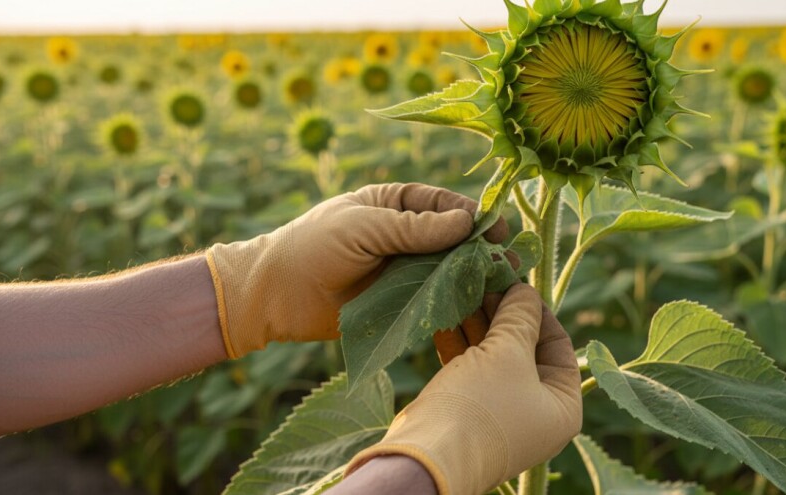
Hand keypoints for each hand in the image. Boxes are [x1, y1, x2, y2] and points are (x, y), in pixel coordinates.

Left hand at [206, 182, 506, 357]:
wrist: (275, 295)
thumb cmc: (313, 247)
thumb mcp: (365, 228)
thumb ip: (414, 227)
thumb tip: (466, 222)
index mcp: (394, 204)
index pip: (443, 204)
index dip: (472, 215)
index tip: (496, 228)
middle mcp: (404, 235)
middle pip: (453, 239)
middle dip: (481, 248)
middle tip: (509, 261)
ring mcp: (403, 270)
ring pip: (448, 271)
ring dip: (474, 277)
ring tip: (504, 286)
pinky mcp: (400, 302)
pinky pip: (434, 299)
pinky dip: (456, 302)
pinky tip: (478, 307)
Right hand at [345, 283, 582, 494]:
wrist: (428, 456)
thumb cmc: (482, 404)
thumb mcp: (508, 352)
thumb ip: (520, 316)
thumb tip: (526, 292)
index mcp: (562, 405)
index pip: (558, 344)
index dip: (536, 309)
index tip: (514, 281)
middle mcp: (536, 412)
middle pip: (525, 349)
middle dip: (502, 314)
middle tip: (485, 281)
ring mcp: (501, 414)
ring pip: (494, 358)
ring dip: (477, 324)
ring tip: (463, 291)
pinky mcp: (468, 413)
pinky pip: (471, 372)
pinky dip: (460, 345)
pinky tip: (445, 317)